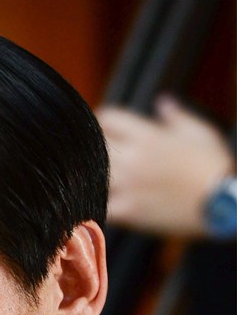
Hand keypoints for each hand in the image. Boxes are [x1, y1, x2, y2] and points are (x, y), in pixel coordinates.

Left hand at [97, 96, 233, 236]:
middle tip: (92, 155)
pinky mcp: (129, 212)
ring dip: (90, 175)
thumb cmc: (214, 166)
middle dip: (91, 148)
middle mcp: (133, 158)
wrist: (224, 201)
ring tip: (93, 178)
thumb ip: (174, 116)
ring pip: (92, 175)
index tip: (100, 128)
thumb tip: (162, 102)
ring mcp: (129, 186)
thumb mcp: (198, 132)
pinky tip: (96, 203)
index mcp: (148, 134)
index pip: (107, 118)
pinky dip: (95, 203)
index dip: (100, 121)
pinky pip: (100, 206)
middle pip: (94, 146)